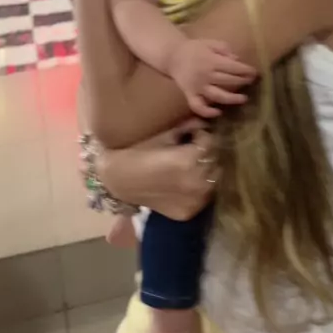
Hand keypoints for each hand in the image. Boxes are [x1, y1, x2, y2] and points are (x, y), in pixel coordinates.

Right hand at [97, 121, 218, 220]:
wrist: (118, 180)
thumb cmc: (137, 152)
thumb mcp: (163, 135)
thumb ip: (186, 127)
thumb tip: (203, 121)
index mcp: (189, 160)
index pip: (211, 142)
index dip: (202, 135)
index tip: (194, 134)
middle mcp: (197, 182)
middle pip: (214, 160)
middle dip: (206, 152)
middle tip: (193, 148)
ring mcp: (195, 200)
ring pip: (213, 179)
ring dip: (206, 170)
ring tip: (190, 165)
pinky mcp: (190, 212)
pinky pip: (204, 197)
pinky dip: (199, 188)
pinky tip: (185, 181)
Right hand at [168, 38, 255, 118]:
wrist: (172, 56)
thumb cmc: (194, 48)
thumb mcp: (210, 43)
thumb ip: (224, 49)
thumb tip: (237, 60)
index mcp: (211, 61)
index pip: (233, 68)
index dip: (246, 71)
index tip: (255, 73)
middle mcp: (206, 75)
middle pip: (228, 81)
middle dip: (242, 81)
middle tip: (252, 81)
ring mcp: (198, 87)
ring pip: (217, 96)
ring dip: (232, 99)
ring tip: (243, 99)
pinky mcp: (190, 94)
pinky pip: (198, 106)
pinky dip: (207, 112)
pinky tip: (217, 113)